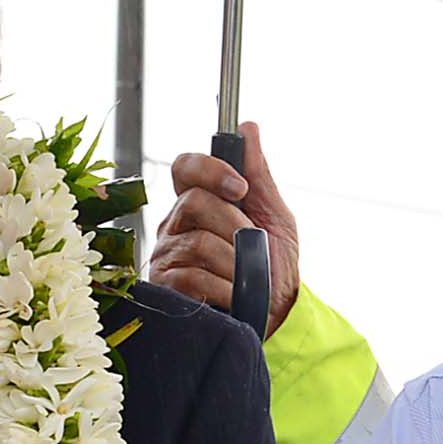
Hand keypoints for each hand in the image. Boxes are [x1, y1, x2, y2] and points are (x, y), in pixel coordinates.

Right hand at [148, 121, 299, 334]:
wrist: (276, 315)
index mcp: (197, 202)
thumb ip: (259, 175)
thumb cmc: (273, 265)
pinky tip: (234, 295)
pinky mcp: (165, 290)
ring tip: (246, 277)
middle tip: (251, 245)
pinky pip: (192, 278)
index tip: (241, 187)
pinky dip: (225, 287)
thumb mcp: (274, 217)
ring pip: (198, 243)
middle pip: (194, 202)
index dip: (210, 169)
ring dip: (235, 261)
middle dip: (234, 224)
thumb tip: (248, 127)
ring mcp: (165, 257)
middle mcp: (174, 225)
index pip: (184, 167)